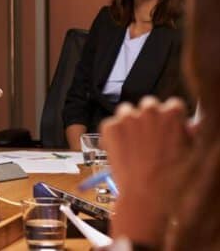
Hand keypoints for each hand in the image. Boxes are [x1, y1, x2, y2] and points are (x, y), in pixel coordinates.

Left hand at [100, 96, 192, 244]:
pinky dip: (115, 134)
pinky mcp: (109, 127)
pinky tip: (123, 150)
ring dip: (131, 123)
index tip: (167, 129)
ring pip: (127, 112)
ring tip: (135, 145)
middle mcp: (149, 110)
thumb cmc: (172, 180)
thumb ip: (188, 133)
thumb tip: (187, 126)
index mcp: (172, 113)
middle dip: (149, 119)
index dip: (170, 120)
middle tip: (150, 139)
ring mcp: (127, 118)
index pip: (171, 105)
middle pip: (148, 106)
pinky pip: (111, 125)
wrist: (147, 196)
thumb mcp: (192, 153)